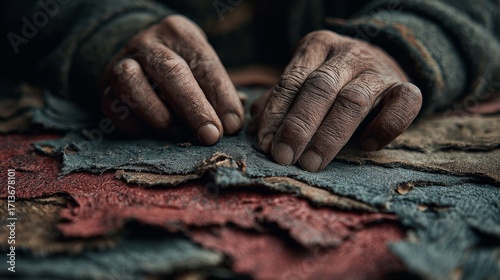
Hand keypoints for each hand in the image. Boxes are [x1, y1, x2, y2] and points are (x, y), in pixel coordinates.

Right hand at [100, 15, 243, 144]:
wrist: (138, 58)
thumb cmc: (182, 66)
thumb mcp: (201, 66)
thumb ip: (216, 90)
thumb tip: (232, 123)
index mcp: (178, 33)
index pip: (203, 62)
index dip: (221, 96)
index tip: (233, 125)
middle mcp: (147, 43)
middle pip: (170, 72)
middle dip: (194, 108)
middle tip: (211, 135)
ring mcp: (121, 64)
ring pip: (133, 87)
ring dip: (162, 118)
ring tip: (181, 133)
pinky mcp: (105, 89)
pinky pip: (117, 112)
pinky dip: (139, 128)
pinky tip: (158, 134)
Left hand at [250, 30, 421, 171]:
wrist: (380, 65)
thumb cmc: (332, 81)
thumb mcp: (303, 83)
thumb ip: (280, 101)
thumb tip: (255, 126)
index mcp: (316, 47)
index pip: (292, 80)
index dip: (277, 113)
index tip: (266, 144)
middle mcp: (347, 53)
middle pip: (320, 87)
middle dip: (299, 125)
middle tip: (284, 156)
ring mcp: (377, 69)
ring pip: (353, 100)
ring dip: (329, 135)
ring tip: (311, 163)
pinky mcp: (405, 86)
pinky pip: (402, 103)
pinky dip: (385, 126)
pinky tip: (367, 145)